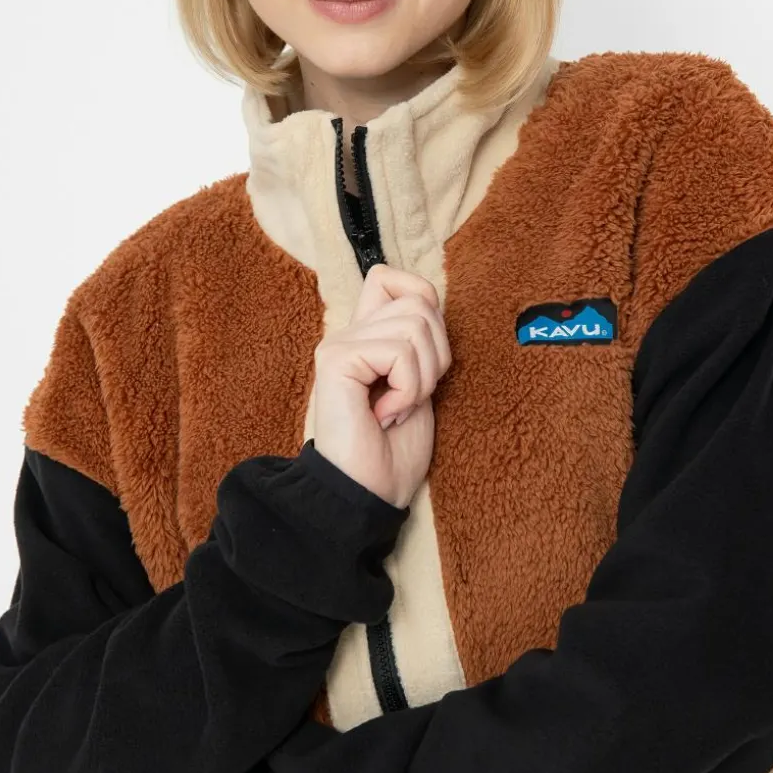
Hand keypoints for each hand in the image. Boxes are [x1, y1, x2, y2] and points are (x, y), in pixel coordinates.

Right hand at [313, 263, 451, 509]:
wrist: (368, 495)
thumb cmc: (394, 450)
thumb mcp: (419, 383)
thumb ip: (418, 341)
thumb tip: (429, 303)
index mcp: (366, 336)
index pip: (391, 277)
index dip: (423, 301)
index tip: (424, 357)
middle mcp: (348, 333)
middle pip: (419, 301)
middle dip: (436, 354)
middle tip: (411, 397)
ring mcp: (339, 344)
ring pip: (415, 323)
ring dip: (422, 377)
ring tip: (398, 408)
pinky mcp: (336, 360)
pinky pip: (398, 352)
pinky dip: (408, 389)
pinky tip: (385, 415)